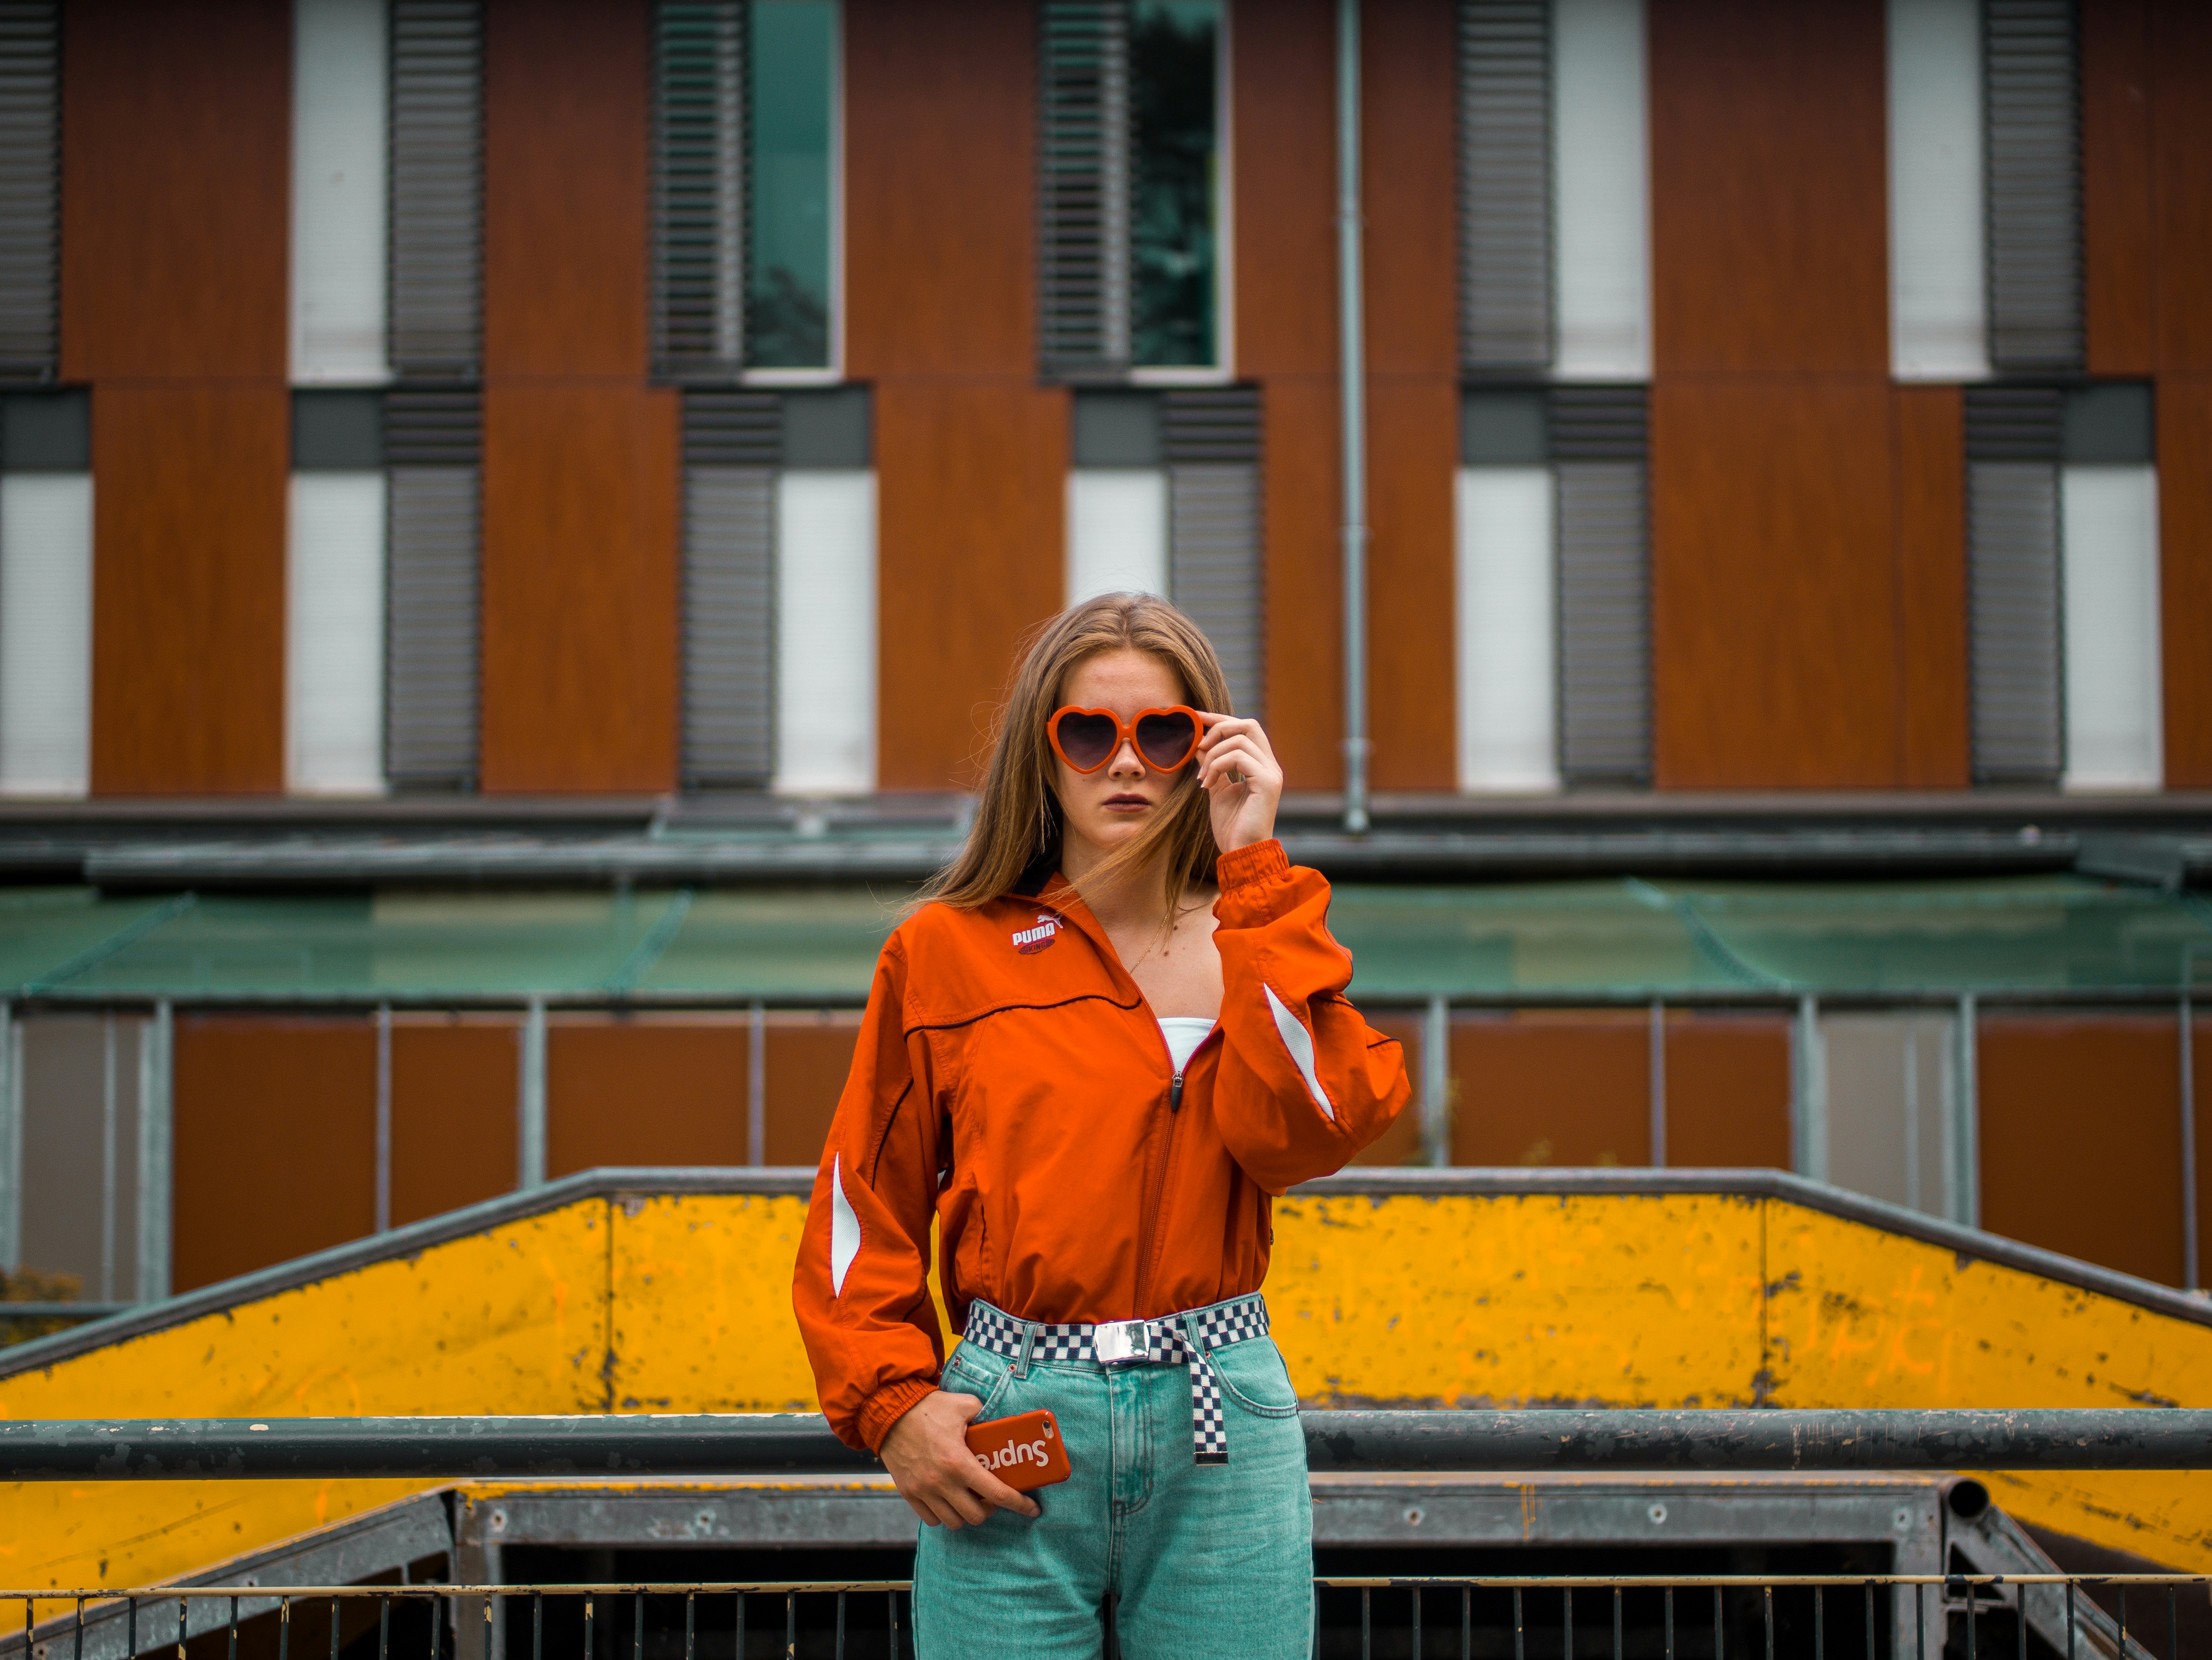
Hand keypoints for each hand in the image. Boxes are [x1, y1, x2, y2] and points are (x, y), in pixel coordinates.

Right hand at [877, 1388, 1040, 1528]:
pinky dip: (944, 1515)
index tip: (1033, 1509)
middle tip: (990, 1495)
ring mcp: (924, 1491)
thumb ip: (983, 1413)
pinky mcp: (909, 1494)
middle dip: (989, 1509)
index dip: (1019, 1504)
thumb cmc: (927, 1408)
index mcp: (959, 1462)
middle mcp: (942, 1483)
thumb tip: (996, 1420)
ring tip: (969, 1498)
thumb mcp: (963, 1405)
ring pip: (954, 1522)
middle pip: (976, 1516)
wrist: (888, 1413)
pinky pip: (932, 1519)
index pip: (997, 1493)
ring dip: (966, 1513)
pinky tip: (949, 1500)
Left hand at [1194, 712, 1282, 852]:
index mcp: (1261, 765)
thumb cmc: (1232, 826)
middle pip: (1248, 724)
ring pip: (1239, 740)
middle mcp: (1270, 765)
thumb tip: (1198, 744)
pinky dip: (1217, 766)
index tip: (1197, 718)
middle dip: (1218, 727)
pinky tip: (1207, 785)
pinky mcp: (1267, 782)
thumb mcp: (1217, 789)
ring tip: (1202, 777)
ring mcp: (1271, 773)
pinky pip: (1239, 757)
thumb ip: (1212, 765)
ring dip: (1212, 755)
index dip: (1221, 719)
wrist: (1242, 852)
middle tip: (1197, 744)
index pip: (1246, 728)